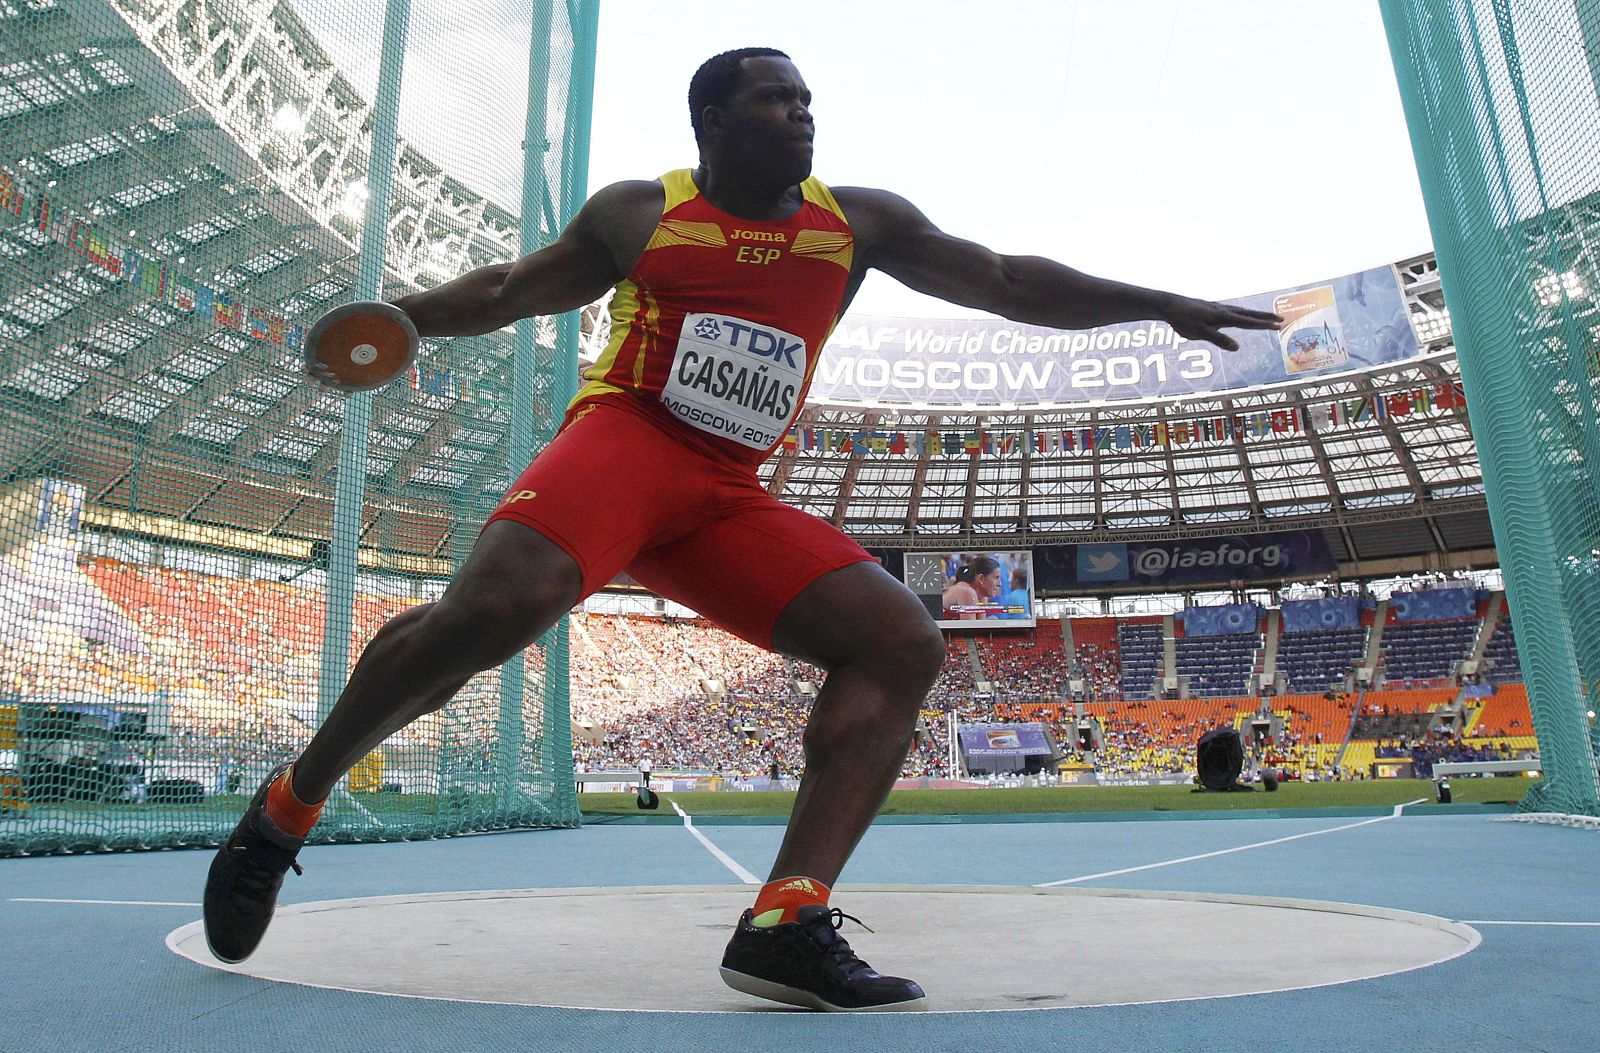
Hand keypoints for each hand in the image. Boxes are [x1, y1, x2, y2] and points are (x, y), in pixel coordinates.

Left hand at [1165, 295, 1282, 351]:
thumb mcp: (1200, 332)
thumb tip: (1237, 347)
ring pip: (1241, 311)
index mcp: (1223, 317)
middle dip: (1265, 318)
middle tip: (1281, 319)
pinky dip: (1242, 313)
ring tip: (1266, 317)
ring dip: (1255, 314)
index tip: (1278, 326)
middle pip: (1249, 314)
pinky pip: (1233, 311)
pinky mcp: (1212, 309)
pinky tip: (1240, 316)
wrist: (1170, 305)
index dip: (1263, 325)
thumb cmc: (1184, 320)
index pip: (1248, 322)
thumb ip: (1218, 340)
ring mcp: (1218, 308)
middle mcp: (1224, 310)